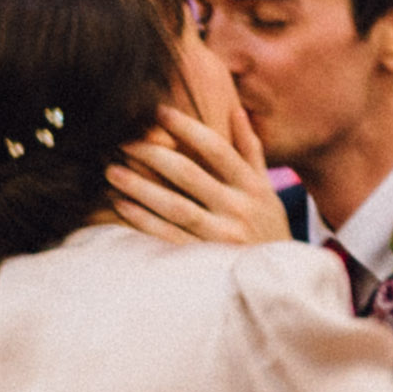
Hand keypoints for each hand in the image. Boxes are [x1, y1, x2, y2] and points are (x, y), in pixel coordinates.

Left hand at [108, 96, 289, 247]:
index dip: (186, 127)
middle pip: (188, 174)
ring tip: (112, 171)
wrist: (280, 282)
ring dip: (140, 187)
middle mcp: (238, 209)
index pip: (216, 149)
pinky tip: (121, 205)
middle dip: (152, 154)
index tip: (158, 112)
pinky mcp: (205, 261)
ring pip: (174, 206)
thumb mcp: (266, 189)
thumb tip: (235, 110)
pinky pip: (169, 237)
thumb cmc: (268, 229)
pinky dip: (143, 220)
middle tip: (123, 142)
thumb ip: (250, 150)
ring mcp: (222, 237)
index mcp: (253, 186)